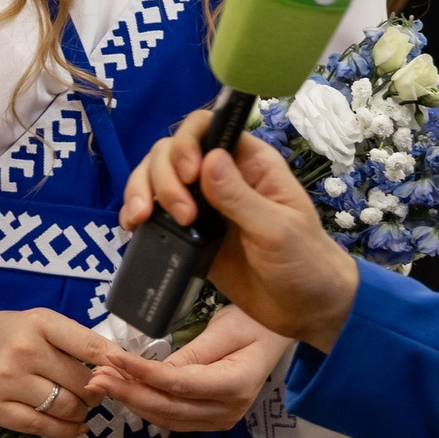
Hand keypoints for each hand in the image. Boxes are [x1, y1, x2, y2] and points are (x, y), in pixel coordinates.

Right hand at [0, 308, 112, 437]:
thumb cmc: (10, 334)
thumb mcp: (41, 323)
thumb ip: (75, 341)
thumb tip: (116, 367)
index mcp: (40, 323)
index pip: (90, 346)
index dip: (115, 364)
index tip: (127, 373)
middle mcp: (24, 351)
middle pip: (81, 383)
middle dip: (97, 393)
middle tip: (96, 394)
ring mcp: (7, 381)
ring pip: (66, 408)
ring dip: (82, 413)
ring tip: (82, 409)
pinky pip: (43, 427)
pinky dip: (67, 430)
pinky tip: (75, 427)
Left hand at [85, 299, 288, 431]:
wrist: (279, 337)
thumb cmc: (256, 323)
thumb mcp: (225, 328)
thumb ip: (193, 353)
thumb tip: (155, 372)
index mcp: (235, 385)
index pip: (178, 384)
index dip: (142, 373)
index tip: (112, 358)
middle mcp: (228, 410)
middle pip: (168, 408)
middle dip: (128, 393)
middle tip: (97, 377)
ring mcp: (221, 419)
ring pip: (167, 418)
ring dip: (133, 402)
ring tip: (103, 383)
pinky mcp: (212, 418)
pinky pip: (174, 418)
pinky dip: (147, 406)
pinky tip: (126, 392)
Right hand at [120, 115, 357, 351]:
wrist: (305, 310)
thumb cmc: (305, 263)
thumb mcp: (277, 230)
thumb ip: (240, 197)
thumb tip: (209, 158)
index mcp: (249, 162)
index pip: (208, 128)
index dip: (188, 142)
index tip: (188, 174)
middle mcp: (222, 176)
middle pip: (172, 151)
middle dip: (164, 177)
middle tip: (183, 215)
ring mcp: (203, 205)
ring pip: (157, 178)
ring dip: (143, 191)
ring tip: (143, 220)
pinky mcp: (190, 234)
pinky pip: (156, 214)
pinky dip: (138, 214)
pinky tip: (132, 229)